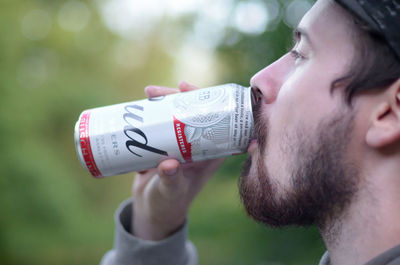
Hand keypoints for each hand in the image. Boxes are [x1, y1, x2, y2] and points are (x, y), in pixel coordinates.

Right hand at [131, 82, 224, 240]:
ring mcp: (180, 144)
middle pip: (190, 112)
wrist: (154, 211)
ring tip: (147, 95)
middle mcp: (197, 144)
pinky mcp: (165, 146)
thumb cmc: (169, 204)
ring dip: (161, 104)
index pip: (213, 118)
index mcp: (209, 152)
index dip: (202, 99)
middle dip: (174, 97)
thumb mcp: (171, 192)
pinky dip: (150, 117)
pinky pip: (159, 126)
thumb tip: (168, 164)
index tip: (184, 87)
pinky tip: (139, 111)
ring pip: (174, 116)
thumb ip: (171, 180)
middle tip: (153, 92)